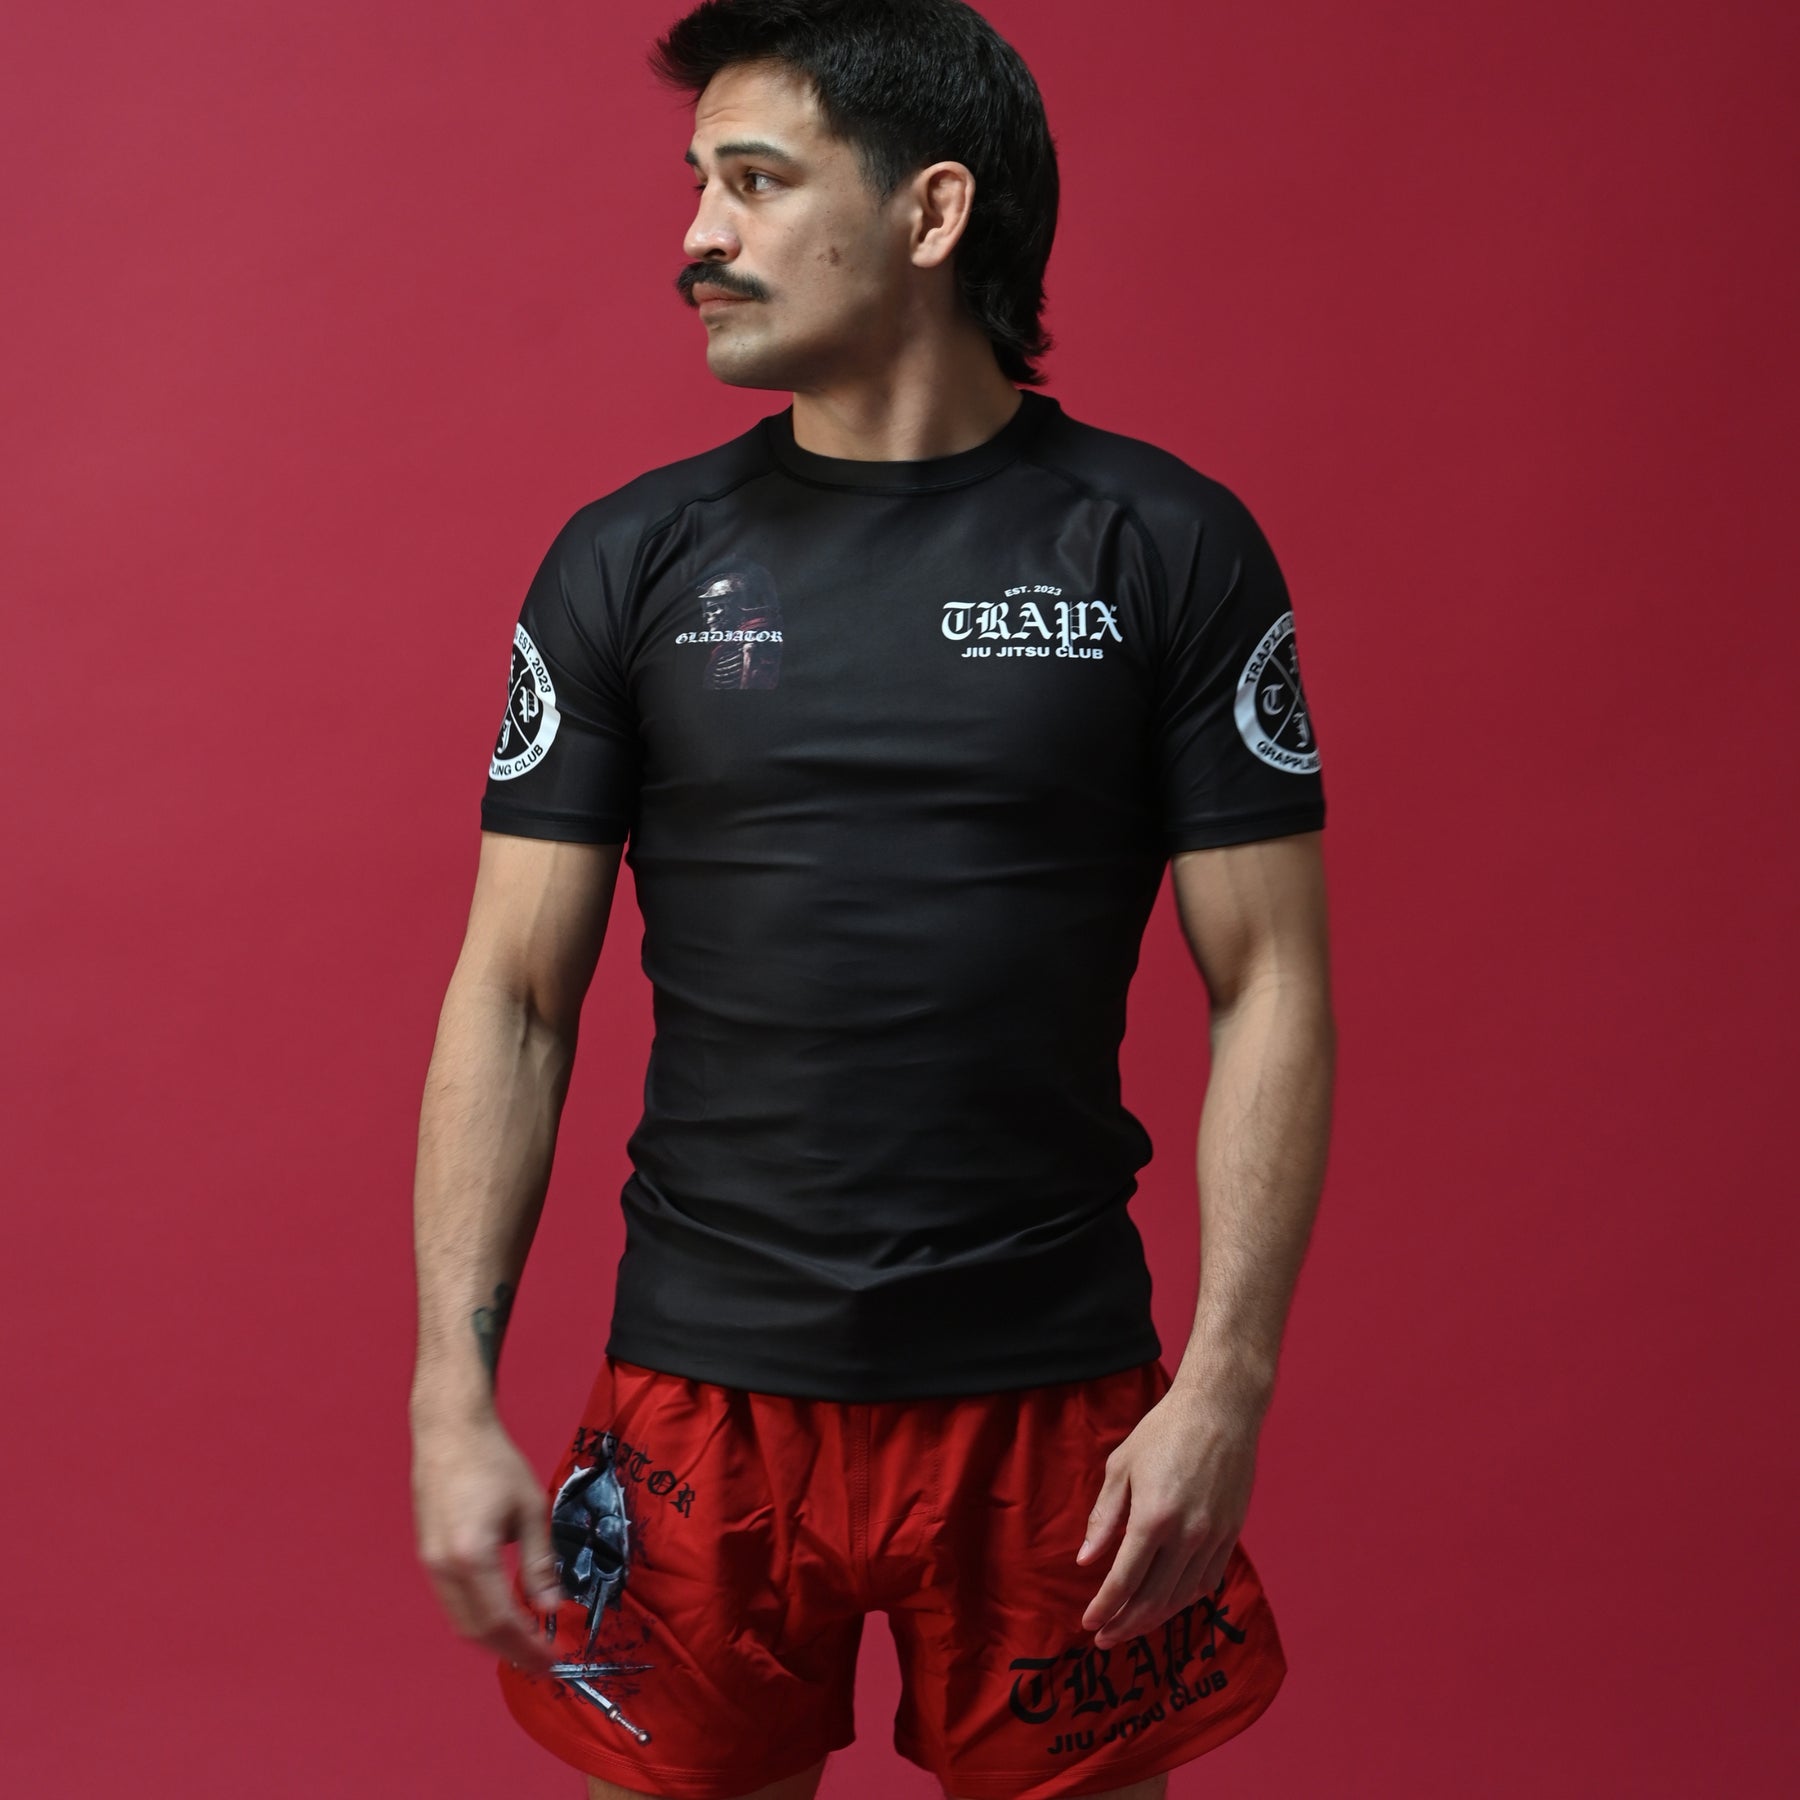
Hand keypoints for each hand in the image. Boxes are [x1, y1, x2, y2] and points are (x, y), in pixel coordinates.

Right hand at [411, 1411, 564, 1673]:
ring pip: (461, 1622)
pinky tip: (503, 1617)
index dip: (528, 1646)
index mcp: (471, 1557)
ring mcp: (430, 1565)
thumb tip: (552, 1607)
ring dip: (494, 1640)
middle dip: (512, 1652)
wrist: (450, 1433)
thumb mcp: (530, 1510)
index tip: (554, 1660)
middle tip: (543, 1662)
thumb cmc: (494, 1463)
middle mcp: (444, 1568)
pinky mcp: (428, 1558)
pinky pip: (452, 1604)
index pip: (502, 1620)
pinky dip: (478, 1620)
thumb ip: (540, 1562)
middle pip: (477, 1631)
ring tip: (528, 1645)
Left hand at [1075, 1379, 1261, 1648]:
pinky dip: (1184, 1599)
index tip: (1089, 1623)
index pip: (1124, 1580)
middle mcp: (1187, 1536)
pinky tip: (1167, 1603)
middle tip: (1105, 1638)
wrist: (1219, 1411)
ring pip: (1181, 1597)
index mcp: (1154, 1518)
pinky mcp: (1231, 1534)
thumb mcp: (1120, 1467)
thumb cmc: (1163, 1432)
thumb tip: (1085, 1560)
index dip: (1104, 1607)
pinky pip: (1206, 1580)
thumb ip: (1103, 1518)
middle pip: (1153, 1598)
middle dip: (1125, 1623)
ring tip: (1131, 1627)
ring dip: (1153, 1618)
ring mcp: (1213, 1538)